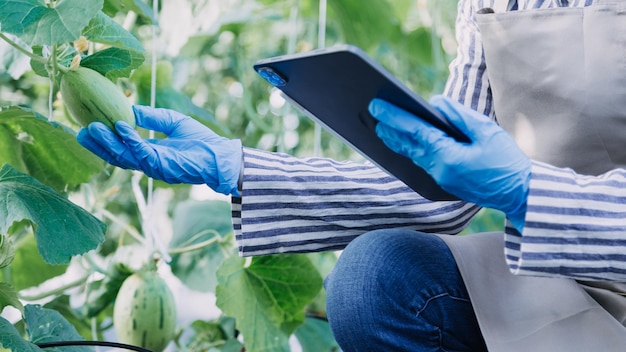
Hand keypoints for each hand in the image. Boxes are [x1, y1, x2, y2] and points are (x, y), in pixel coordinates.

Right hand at [77, 105, 242, 195]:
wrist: (221, 155)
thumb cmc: (202, 141)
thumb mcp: (172, 122)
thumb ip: (152, 116)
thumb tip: (130, 109)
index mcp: (150, 154)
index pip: (122, 149)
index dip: (104, 141)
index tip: (88, 127)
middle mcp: (149, 163)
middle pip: (117, 156)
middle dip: (98, 145)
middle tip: (79, 132)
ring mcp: (155, 167)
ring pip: (125, 156)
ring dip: (108, 143)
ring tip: (93, 128)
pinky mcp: (164, 166)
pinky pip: (143, 153)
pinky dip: (131, 140)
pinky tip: (122, 128)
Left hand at [369, 95, 530, 229]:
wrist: (519, 193)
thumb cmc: (507, 161)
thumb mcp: (486, 131)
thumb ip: (459, 116)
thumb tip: (435, 103)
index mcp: (448, 156)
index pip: (415, 132)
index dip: (394, 117)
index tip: (377, 105)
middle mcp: (439, 169)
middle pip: (408, 144)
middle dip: (389, 128)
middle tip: (372, 112)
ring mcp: (440, 178)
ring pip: (413, 155)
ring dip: (397, 140)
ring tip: (381, 127)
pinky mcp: (445, 182)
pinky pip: (422, 163)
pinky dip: (410, 150)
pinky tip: (404, 143)